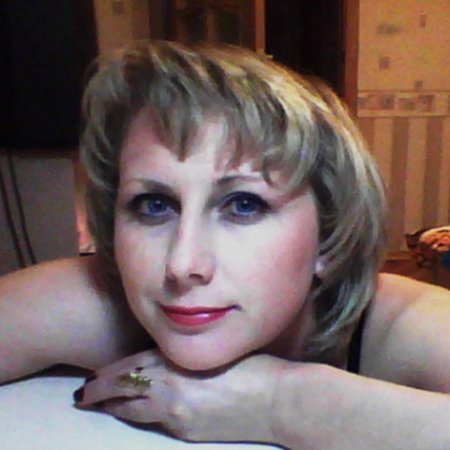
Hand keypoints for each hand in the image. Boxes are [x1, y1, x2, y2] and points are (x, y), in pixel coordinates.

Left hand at [73, 349, 286, 443]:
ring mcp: (177, 416)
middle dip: (100, 393)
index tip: (92, 376)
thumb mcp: (213, 350)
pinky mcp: (188, 432)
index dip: (107, 374)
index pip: (131, 368)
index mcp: (177, 365)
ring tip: (96, 405)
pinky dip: (139, 415)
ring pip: (134, 411)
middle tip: (82, 395)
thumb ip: (185, 353)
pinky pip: (154, 422)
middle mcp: (170, 391)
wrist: (277, 402)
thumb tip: (164, 356)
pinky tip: (134, 412)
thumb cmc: (253, 366)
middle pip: (125, 391)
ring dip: (114, 407)